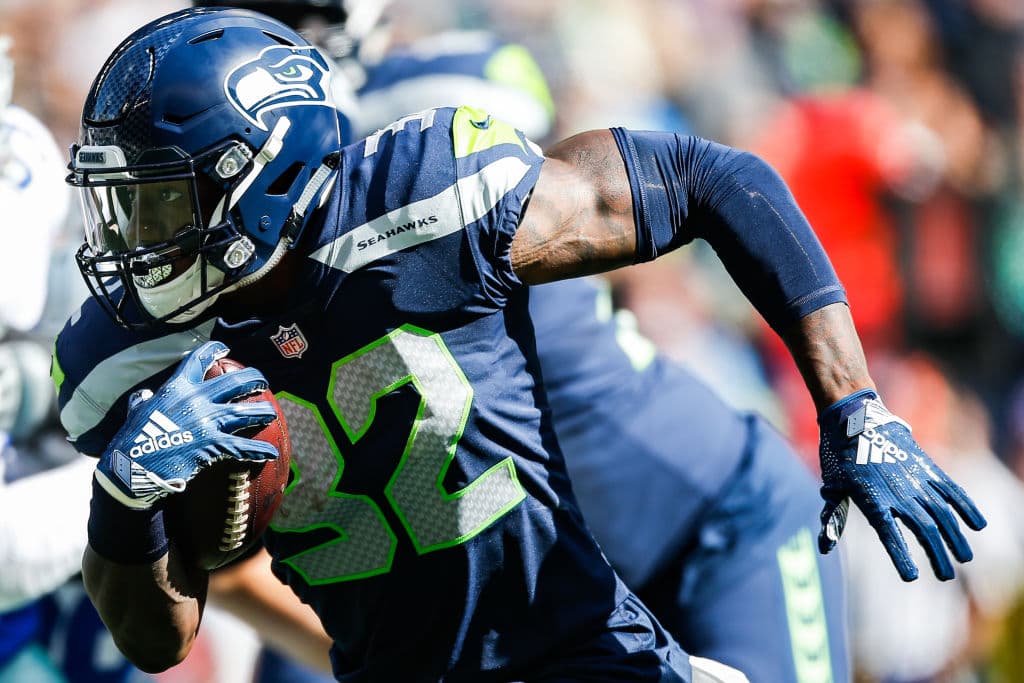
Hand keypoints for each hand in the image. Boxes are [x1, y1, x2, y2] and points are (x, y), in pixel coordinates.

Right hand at [94, 341, 278, 509]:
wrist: (131, 467)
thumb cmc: (131, 440)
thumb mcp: (136, 412)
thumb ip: (143, 401)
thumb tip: (144, 396)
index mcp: (177, 387)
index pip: (198, 360)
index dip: (214, 350)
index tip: (225, 348)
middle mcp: (195, 399)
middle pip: (234, 382)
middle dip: (254, 380)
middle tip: (263, 383)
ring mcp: (206, 421)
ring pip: (244, 412)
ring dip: (262, 412)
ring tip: (271, 414)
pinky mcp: (212, 445)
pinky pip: (242, 446)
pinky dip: (258, 450)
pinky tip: (270, 453)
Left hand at [817, 389, 986, 580]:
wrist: (855, 417)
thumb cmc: (839, 455)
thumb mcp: (832, 485)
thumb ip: (833, 518)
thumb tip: (824, 547)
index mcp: (873, 500)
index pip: (889, 535)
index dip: (901, 556)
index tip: (911, 577)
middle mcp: (899, 492)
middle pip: (923, 529)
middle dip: (936, 554)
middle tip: (945, 576)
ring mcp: (916, 479)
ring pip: (942, 513)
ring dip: (955, 536)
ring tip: (965, 557)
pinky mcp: (927, 467)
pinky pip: (951, 489)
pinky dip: (966, 506)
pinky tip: (978, 524)